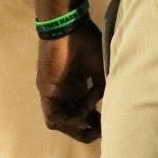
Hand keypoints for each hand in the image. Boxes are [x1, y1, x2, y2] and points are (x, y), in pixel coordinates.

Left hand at [36, 21, 105, 141]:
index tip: (108, 122)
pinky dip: (69, 122)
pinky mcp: (47, 93)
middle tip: (102, 130)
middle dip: (87, 129)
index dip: (95, 120)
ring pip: (62, 122)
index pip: (83, 111)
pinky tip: (83, 120)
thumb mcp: (100, 67)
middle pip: (72, 121)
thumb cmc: (85, 41)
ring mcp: (53, 94)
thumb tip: (110, 104)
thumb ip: (103, 86)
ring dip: (78, 127)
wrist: (67, 27)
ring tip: (94, 126)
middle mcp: (63, 93)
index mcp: (76, 86)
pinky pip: (54, 117)